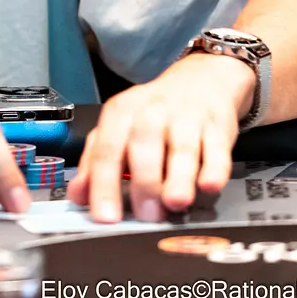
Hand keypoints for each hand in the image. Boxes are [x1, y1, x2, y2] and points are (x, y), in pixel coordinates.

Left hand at [68, 53, 252, 223]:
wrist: (199, 81)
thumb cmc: (152, 114)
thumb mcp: (117, 128)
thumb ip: (95, 161)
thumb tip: (78, 195)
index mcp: (120, 114)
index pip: (106, 151)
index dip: (104, 185)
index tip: (105, 216)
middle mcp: (152, 113)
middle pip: (144, 148)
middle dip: (144, 184)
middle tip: (146, 216)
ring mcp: (186, 119)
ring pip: (182, 149)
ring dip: (178, 178)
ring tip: (175, 203)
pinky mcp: (218, 128)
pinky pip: (217, 150)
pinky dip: (215, 169)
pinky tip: (209, 186)